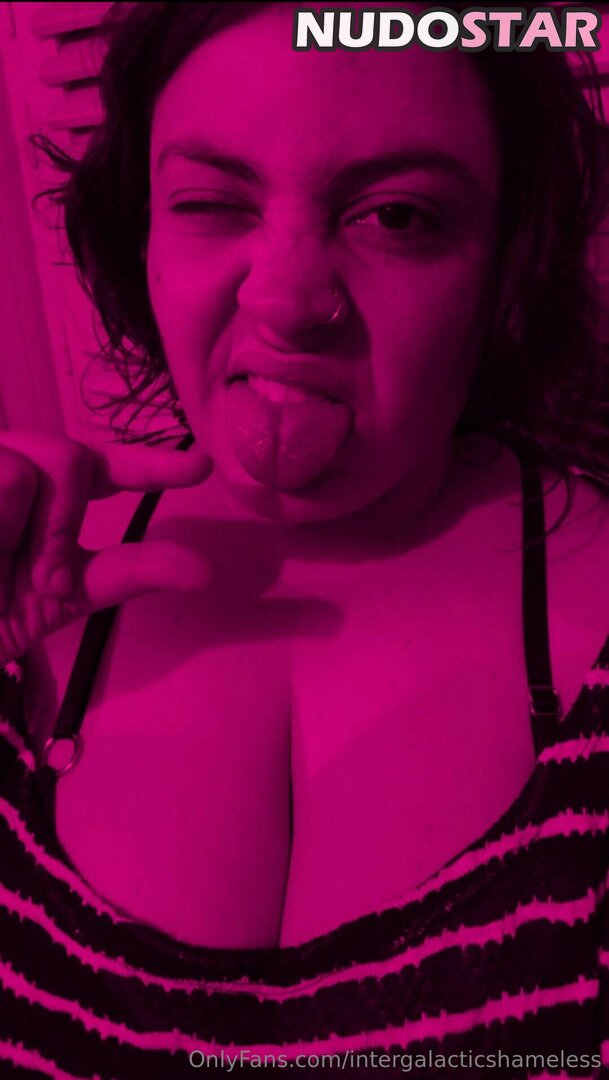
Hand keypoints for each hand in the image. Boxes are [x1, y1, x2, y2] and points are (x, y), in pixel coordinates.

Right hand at [0, 432, 213, 665]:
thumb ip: (131, 571)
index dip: (151, 462)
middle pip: (68, 459)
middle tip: (44, 578)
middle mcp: (16, 464)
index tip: (200, 468)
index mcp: (51, 489)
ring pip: (20, 474)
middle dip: (63, 524)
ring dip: (16, 537)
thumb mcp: (67, 592)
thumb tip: (206, 570)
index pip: (106, 463)